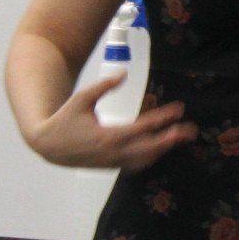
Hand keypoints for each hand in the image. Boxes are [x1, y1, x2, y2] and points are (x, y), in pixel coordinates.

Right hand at [24, 75, 196, 170]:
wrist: (47, 146)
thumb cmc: (64, 119)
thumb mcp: (82, 98)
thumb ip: (105, 86)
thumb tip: (124, 73)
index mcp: (107, 135)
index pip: (142, 127)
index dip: (163, 118)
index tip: (179, 109)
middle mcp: (112, 152)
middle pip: (149, 148)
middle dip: (171, 138)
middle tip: (191, 130)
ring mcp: (111, 162)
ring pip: (144, 159)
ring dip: (163, 149)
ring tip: (180, 138)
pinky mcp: (109, 166)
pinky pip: (135, 165)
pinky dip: (150, 157)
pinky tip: (160, 148)